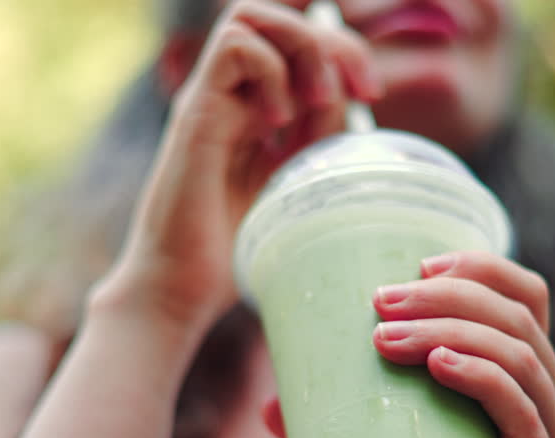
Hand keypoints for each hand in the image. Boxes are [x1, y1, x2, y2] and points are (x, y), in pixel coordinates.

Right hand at [101, 0, 381, 332]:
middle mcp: (230, 97)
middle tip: (359, 91)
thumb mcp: (297, 188)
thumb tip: (356, 104)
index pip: (300, 46)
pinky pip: (235, 47)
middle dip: (331, 43)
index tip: (372, 96)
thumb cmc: (235, 255)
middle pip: (277, 19)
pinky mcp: (196, 114)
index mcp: (256, 112)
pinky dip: (271, 71)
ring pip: (250, 16)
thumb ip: (318, 145)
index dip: (344, 56)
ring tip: (316, 103)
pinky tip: (279, 122)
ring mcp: (210, 101)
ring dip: (301, 49)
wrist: (182, 292)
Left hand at [370, 250, 554, 437]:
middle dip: (444, 294)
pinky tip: (439, 365)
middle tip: (379, 301)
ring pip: (515, 355)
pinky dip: (481, 378)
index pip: (527, 297)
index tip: (418, 261)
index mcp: (535, 380)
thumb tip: (273, 409)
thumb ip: (353, 433)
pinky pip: (520, 412)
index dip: (480, 267)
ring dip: (447, 330)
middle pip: (514, 315)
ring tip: (385, 336)